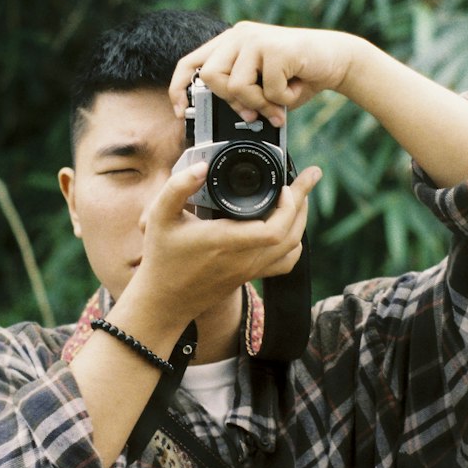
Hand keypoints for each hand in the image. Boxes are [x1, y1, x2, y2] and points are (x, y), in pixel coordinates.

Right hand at [124, 158, 321, 323]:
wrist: (165, 300)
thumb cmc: (162, 256)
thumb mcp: (159, 216)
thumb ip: (178, 187)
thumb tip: (202, 166)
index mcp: (225, 241)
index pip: (274, 229)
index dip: (288, 205)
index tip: (283, 184)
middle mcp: (243, 258)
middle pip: (291, 234)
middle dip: (303, 202)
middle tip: (308, 176)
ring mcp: (250, 270)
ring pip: (293, 248)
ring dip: (301, 220)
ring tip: (301, 196)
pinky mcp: (250, 276)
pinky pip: (285, 263)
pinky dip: (294, 243)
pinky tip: (288, 227)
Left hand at [169, 22, 357, 125]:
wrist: (339, 59)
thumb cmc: (299, 76)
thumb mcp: (263, 88)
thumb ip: (240, 96)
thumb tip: (223, 117)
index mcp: (231, 42)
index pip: (190, 62)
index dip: (179, 88)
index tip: (182, 112)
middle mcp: (239, 34)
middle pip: (211, 77)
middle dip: (233, 101)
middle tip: (258, 110)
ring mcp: (256, 38)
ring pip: (236, 86)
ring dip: (261, 102)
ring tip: (281, 99)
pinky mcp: (275, 47)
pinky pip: (268, 89)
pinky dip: (284, 100)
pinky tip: (296, 88)